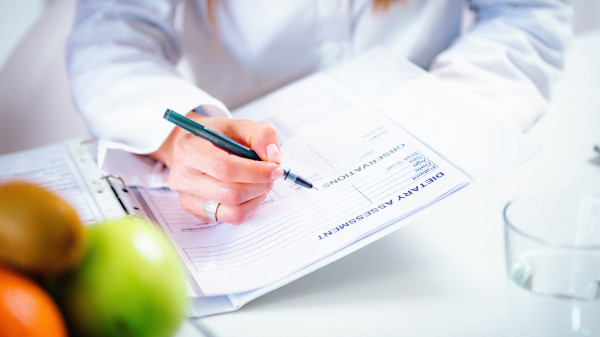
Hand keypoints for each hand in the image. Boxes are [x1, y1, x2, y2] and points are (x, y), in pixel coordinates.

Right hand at [150, 112, 282, 223]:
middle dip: (260, 185)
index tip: (275, 168)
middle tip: (272, 175)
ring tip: (262, 182)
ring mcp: (187, 198)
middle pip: (230, 193)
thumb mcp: (239, 125)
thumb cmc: (218, 137)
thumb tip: (273, 156)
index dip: (255, 171)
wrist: (196, 148)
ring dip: (256, 197)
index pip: (224, 168)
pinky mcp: (197, 213)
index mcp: (189, 149)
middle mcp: (183, 176)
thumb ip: (261, 134)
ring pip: (232, 211)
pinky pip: (231, 218)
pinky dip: (249, 206)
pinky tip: (250, 191)